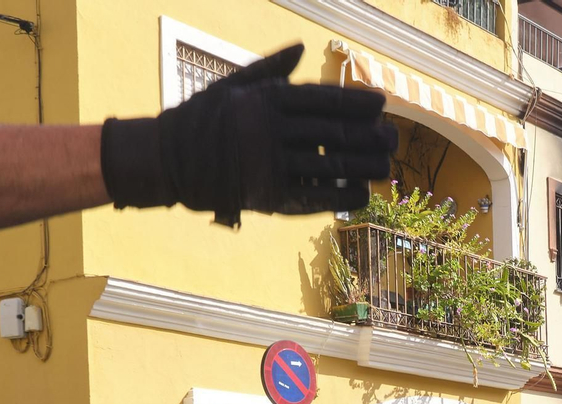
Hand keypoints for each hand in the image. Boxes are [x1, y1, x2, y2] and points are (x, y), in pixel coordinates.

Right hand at [100, 44, 397, 226]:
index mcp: (265, 102)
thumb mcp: (233, 84)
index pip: (322, 100)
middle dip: (368, 136)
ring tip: (387, 166)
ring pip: (329, 166)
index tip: (382, 103)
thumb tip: (300, 48)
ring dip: (363, 167)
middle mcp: (269, 132)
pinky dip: (341, 196)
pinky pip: (314, 197)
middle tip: (393, 137)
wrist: (167, 159)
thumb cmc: (204, 118)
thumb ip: (270, 69)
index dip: (356, 102)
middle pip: (332, 133)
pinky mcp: (267, 196)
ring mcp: (269, 165)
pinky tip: (363, 194)